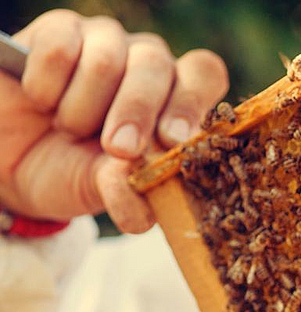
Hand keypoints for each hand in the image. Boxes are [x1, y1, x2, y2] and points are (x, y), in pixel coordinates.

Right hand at [0, 10, 228, 232]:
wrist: (13, 161)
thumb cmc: (75, 169)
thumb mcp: (103, 188)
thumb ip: (127, 193)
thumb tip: (145, 215)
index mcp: (177, 95)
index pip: (204, 74)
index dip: (191, 103)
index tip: (173, 140)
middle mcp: (148, 61)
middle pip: (156, 65)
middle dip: (136, 112)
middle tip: (119, 149)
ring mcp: (106, 41)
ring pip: (106, 61)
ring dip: (83, 109)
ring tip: (70, 129)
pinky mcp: (60, 30)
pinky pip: (59, 51)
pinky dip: (47, 87)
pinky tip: (44, 103)